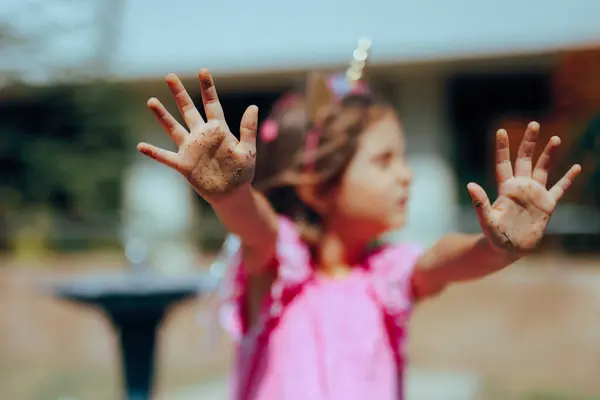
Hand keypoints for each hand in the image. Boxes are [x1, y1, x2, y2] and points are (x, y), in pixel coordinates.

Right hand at [137, 69, 257, 200]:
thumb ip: (248, 129)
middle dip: (179, 93)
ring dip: (163, 116)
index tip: (203, 71)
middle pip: (188, 110)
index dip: (207, 88)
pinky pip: (166, 157)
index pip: (211, 104)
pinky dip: (154, 152)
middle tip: (170, 76)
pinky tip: (141, 146)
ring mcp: (190, 149)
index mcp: (218, 129)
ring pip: (173, 128)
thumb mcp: (248, 150)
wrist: (232, 193)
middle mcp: (201, 135)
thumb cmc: (242, 172)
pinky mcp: (184, 164)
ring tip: (152, 101)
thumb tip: (253, 106)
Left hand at [468, 121, 580, 253]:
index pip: (503, 163)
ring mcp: (534, 195)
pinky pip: (559, 189)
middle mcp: (520, 187)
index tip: (501, 130)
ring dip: (549, 155)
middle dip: (529, 143)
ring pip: (543, 169)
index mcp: (505, 188)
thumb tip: (470, 184)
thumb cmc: (494, 236)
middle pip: (525, 160)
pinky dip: (567, 178)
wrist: (508, 250)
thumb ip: (480, 203)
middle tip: (534, 124)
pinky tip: (576, 166)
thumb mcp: (486, 219)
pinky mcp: (547, 205)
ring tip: (555, 138)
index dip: (502, 148)